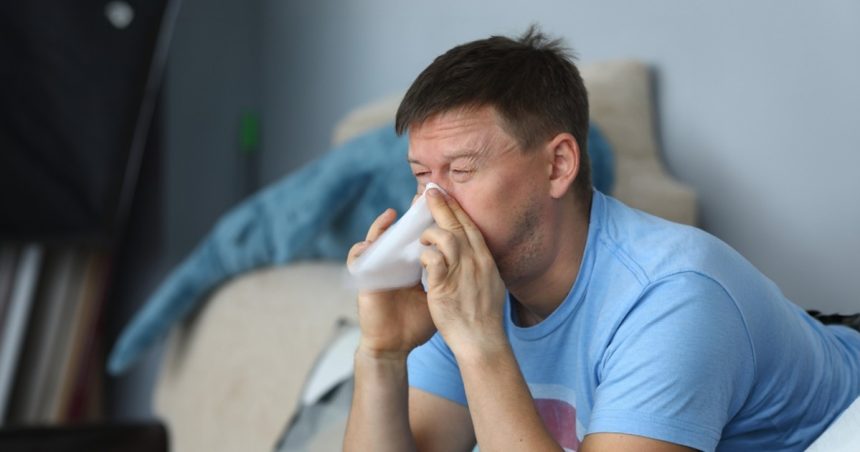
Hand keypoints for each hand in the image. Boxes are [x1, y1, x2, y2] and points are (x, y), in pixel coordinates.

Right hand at [348, 208, 436, 358]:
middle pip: (399, 234)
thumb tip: (473, 266)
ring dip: (381, 228)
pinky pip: (357, 261)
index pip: (419, 238)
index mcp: (412, 267)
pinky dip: (361, 250)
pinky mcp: (364, 282)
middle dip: (408, 216)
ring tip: (392, 215)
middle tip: (419, 198)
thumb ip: (448, 280)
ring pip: (376, 242)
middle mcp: (393, 265)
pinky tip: (369, 244)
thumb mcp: (437, 296)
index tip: (442, 204)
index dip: (429, 222)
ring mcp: (377, 272)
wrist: (396, 347)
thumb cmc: (416, 324)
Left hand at [419, 189, 507, 359]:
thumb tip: (478, 257)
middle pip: (458, 225)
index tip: (448, 196)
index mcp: (487, 261)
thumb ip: (482, 269)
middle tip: (430, 191)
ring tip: (422, 236)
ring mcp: (462, 273)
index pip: (471, 228)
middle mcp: (477, 262)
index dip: (458, 210)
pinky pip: (434, 260)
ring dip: (431, 232)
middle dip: (443, 206)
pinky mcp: (446, 286)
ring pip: (446, 237)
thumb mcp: (492, 286)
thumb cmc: (485, 319)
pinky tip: (421, 257)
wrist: (483, 341)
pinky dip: (425, 255)